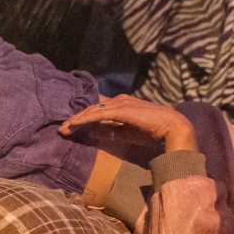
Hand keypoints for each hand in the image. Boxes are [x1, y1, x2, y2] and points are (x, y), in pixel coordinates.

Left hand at [60, 93, 197, 152]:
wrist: (171, 128)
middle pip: (92, 108)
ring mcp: (120, 103)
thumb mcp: (127, 133)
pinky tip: (74, 124)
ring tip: (64, 128)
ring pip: (92, 110)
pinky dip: (84, 119)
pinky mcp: (121, 110)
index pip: (97, 109)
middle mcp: (119, 100)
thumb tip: (94, 133)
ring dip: (77, 119)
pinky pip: (97, 114)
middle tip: (62, 128)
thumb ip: (111, 131)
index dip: (83, 117)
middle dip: (76, 118)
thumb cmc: (153, 131)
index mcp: (122, 104)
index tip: (71, 126)